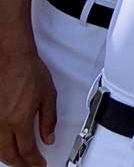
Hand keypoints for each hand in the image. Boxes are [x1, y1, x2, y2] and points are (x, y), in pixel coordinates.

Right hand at [0, 47, 56, 166]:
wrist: (12, 58)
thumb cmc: (29, 72)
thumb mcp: (48, 95)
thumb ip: (48, 120)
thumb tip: (49, 138)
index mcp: (20, 119)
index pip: (27, 150)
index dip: (34, 161)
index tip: (40, 164)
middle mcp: (3, 123)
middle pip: (9, 154)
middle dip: (21, 164)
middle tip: (30, 166)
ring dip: (8, 157)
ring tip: (19, 160)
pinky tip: (5, 146)